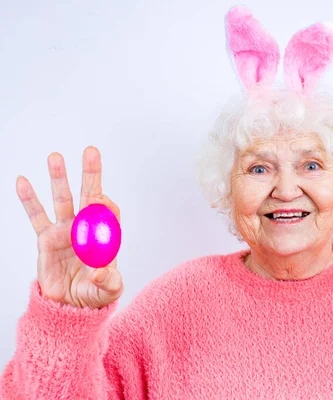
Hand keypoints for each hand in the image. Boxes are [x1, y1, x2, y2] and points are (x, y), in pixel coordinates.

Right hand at [16, 146, 123, 308]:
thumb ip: (109, 282)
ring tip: (55, 156)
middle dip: (90, 174)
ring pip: (62, 200)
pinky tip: (23, 181)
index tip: (99, 201)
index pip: (108, 213)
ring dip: (59, 179)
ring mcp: (65, 231)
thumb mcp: (108, 291)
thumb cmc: (93, 294)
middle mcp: (86, 229)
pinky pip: (36, 216)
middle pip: (88, 196)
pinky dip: (29, 199)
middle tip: (91, 152)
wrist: (70, 305)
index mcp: (104, 237)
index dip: (106, 204)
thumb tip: (101, 273)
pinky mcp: (46, 238)